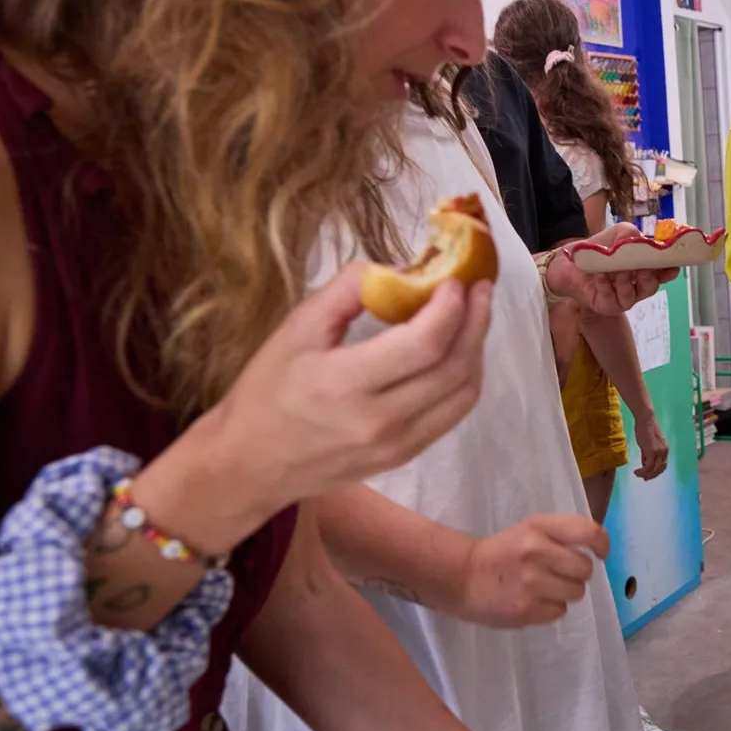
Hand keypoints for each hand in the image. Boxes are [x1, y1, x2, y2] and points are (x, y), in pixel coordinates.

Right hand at [173, 263, 493, 551]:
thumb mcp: (297, 328)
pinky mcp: (405, 456)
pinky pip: (453, 414)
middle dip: (476, 321)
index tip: (454, 279)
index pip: (423, 344)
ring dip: (477, 349)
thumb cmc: (267, 390)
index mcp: (343, 384)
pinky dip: (466, 378)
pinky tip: (460, 351)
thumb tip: (400, 268)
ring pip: (463, 393)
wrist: (249, 463)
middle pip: (453, 368)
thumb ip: (348, 291)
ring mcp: (396, 445)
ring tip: (475, 314)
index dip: (450, 307)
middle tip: (481, 288)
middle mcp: (377, 421)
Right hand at [459, 515, 609, 627]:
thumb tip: (598, 550)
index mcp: (538, 527)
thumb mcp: (529, 530)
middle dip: (577, 573)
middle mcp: (535, 551)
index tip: (600, 554)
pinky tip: (532, 601)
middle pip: (585, 569)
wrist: (461, 577)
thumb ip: (561, 535)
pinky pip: (559, 611)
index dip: (602, 544)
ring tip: (543, 588)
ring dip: (565, 592)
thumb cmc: (502, 552)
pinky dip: (550, 609)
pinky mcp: (525, 610)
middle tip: (559, 573)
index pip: (587, 531)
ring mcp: (530, 583)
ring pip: (576, 593)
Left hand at [544, 223, 678, 315]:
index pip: (661, 274)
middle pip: (650, 288)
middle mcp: (635, 287)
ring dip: (624, 281)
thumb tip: (642, 242)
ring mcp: (621, 299)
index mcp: (643, 271)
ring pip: (630, 296)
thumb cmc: (598, 249)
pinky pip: (610, 298)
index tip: (672, 266)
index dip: (668, 271)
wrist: (568, 261)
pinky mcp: (605, 306)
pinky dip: (605, 284)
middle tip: (643, 268)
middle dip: (648, 278)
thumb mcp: (618, 234)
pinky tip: (599, 273)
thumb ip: (632, 235)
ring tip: (616, 269)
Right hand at [632, 410, 668, 479]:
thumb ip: (647, 455)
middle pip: (660, 469)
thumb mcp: (647, 444)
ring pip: (655, 469)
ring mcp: (659, 452)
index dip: (656, 472)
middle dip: (652, 475)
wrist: (645, 419)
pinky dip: (643, 471)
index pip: (663, 465)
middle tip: (643, 478)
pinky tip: (636, 471)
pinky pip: (648, 467)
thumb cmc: (645, 429)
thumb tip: (644, 465)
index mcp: (665, 449)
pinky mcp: (652, 451)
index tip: (647, 475)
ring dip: (646, 474)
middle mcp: (664, 452)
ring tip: (638, 474)